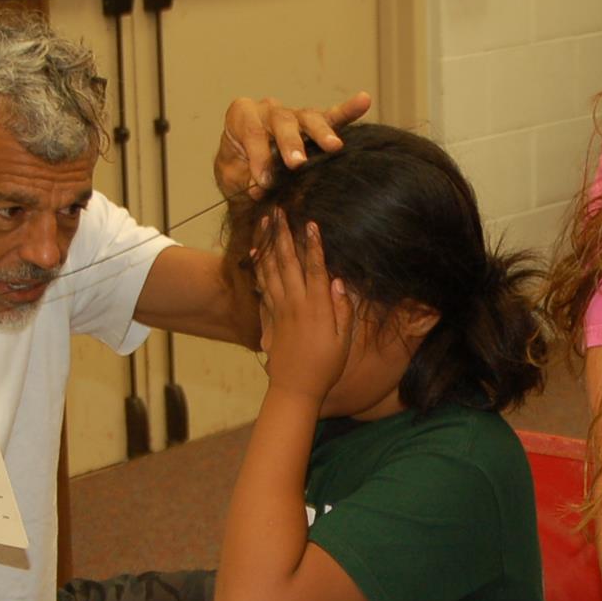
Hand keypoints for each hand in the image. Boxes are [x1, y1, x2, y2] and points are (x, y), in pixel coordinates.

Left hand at [214, 92, 372, 200]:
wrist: (246, 170)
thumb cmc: (238, 170)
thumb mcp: (232, 177)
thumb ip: (243, 181)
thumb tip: (260, 188)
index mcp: (242, 116)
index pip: (251, 133)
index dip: (258, 157)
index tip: (264, 182)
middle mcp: (269, 109)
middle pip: (281, 121)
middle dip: (290, 143)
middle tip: (297, 163)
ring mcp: (295, 115)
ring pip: (308, 119)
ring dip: (321, 133)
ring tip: (334, 146)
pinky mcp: (316, 123)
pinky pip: (333, 116)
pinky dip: (348, 110)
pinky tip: (364, 100)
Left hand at [256, 216, 352, 401]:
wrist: (295, 388)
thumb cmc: (326, 366)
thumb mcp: (344, 340)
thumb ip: (343, 310)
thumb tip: (341, 282)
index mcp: (318, 308)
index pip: (316, 269)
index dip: (314, 245)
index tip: (311, 223)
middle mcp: (296, 304)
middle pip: (289, 262)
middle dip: (285, 235)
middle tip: (279, 211)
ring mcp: (281, 309)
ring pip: (272, 270)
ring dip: (269, 244)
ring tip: (266, 223)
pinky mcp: (271, 316)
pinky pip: (263, 286)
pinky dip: (259, 267)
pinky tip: (257, 253)